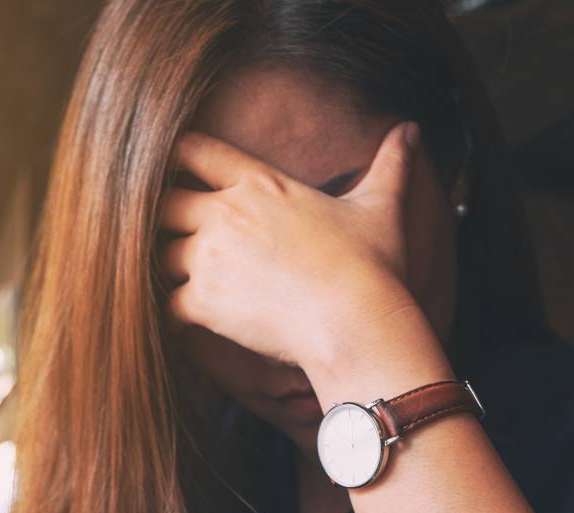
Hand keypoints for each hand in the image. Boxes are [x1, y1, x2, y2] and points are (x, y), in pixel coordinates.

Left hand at [159, 121, 450, 376]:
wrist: (357, 323)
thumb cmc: (373, 267)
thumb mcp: (382, 207)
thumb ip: (390, 164)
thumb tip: (412, 128)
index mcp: (259, 183)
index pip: (195, 151)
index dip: (179, 159)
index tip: (177, 174)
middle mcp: (226, 214)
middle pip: (163, 202)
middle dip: (166, 219)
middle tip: (177, 238)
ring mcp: (210, 257)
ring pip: (160, 254)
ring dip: (170, 267)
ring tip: (187, 281)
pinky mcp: (202, 302)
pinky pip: (167, 303)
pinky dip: (176, 312)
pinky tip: (191, 320)